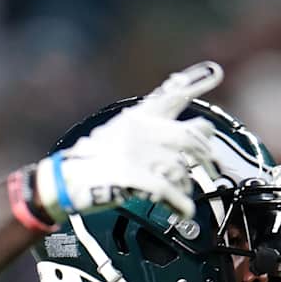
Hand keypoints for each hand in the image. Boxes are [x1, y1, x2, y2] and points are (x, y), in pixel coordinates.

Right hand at [34, 61, 224, 221]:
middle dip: (205, 151)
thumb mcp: (116, 132)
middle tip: (211, 162)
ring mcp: (138, 154)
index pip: (169, 97)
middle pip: (187, 135)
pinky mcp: (135, 177)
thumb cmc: (91, 160)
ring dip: (187, 183)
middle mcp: (140, 131)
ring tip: (184, 192)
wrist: (66, 180)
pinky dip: (180, 202)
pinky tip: (184, 209)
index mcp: (136, 118)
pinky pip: (168, 190)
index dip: (192, 85)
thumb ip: (142, 123)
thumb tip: (163, 114)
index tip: (214, 72)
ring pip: (180, 166)